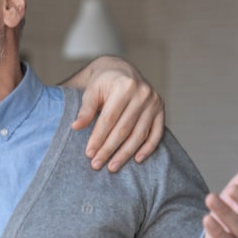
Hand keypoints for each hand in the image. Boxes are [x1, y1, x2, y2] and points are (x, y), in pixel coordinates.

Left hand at [68, 56, 164, 170]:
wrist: (123, 71)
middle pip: (124, 129)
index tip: (89, 153)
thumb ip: (85, 109)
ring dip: (126, 153)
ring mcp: (154, 103)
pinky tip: (137, 159)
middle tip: (97, 164)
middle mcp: (142, 94)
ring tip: (113, 166)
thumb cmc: (104, 83)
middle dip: (109, 149)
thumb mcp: (92, 91)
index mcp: (124, 87)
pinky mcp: (161, 110)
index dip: (98, 137)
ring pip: (139, 134)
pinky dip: (148, 148)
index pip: (109, 119)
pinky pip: (156, 133)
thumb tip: (75, 127)